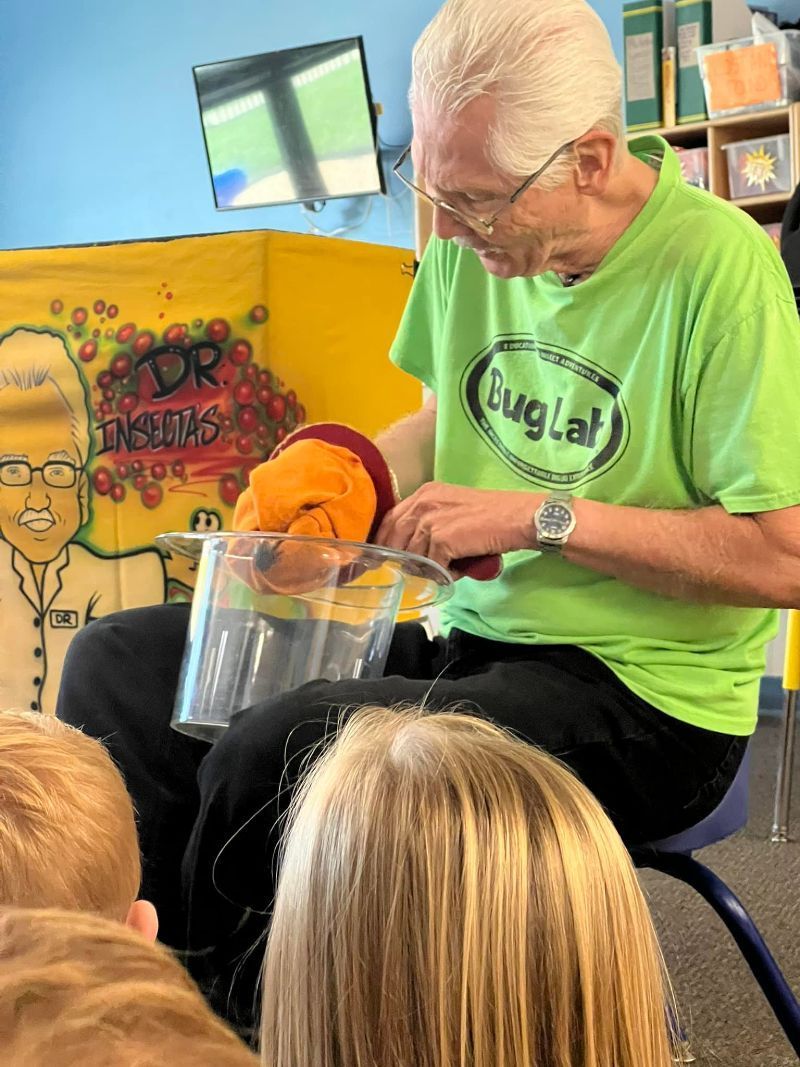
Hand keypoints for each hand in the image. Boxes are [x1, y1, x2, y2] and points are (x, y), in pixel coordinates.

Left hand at [375, 482, 540, 570]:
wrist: (519, 516)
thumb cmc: (493, 516)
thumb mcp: (453, 510)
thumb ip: (430, 525)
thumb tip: (414, 555)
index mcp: (424, 493)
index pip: (391, 519)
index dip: (385, 541)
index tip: (383, 559)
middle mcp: (423, 502)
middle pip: (395, 538)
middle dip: (399, 560)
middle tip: (408, 574)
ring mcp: (432, 520)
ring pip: (414, 556)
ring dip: (429, 568)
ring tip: (452, 568)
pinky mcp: (443, 538)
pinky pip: (434, 566)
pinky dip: (447, 573)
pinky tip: (462, 570)